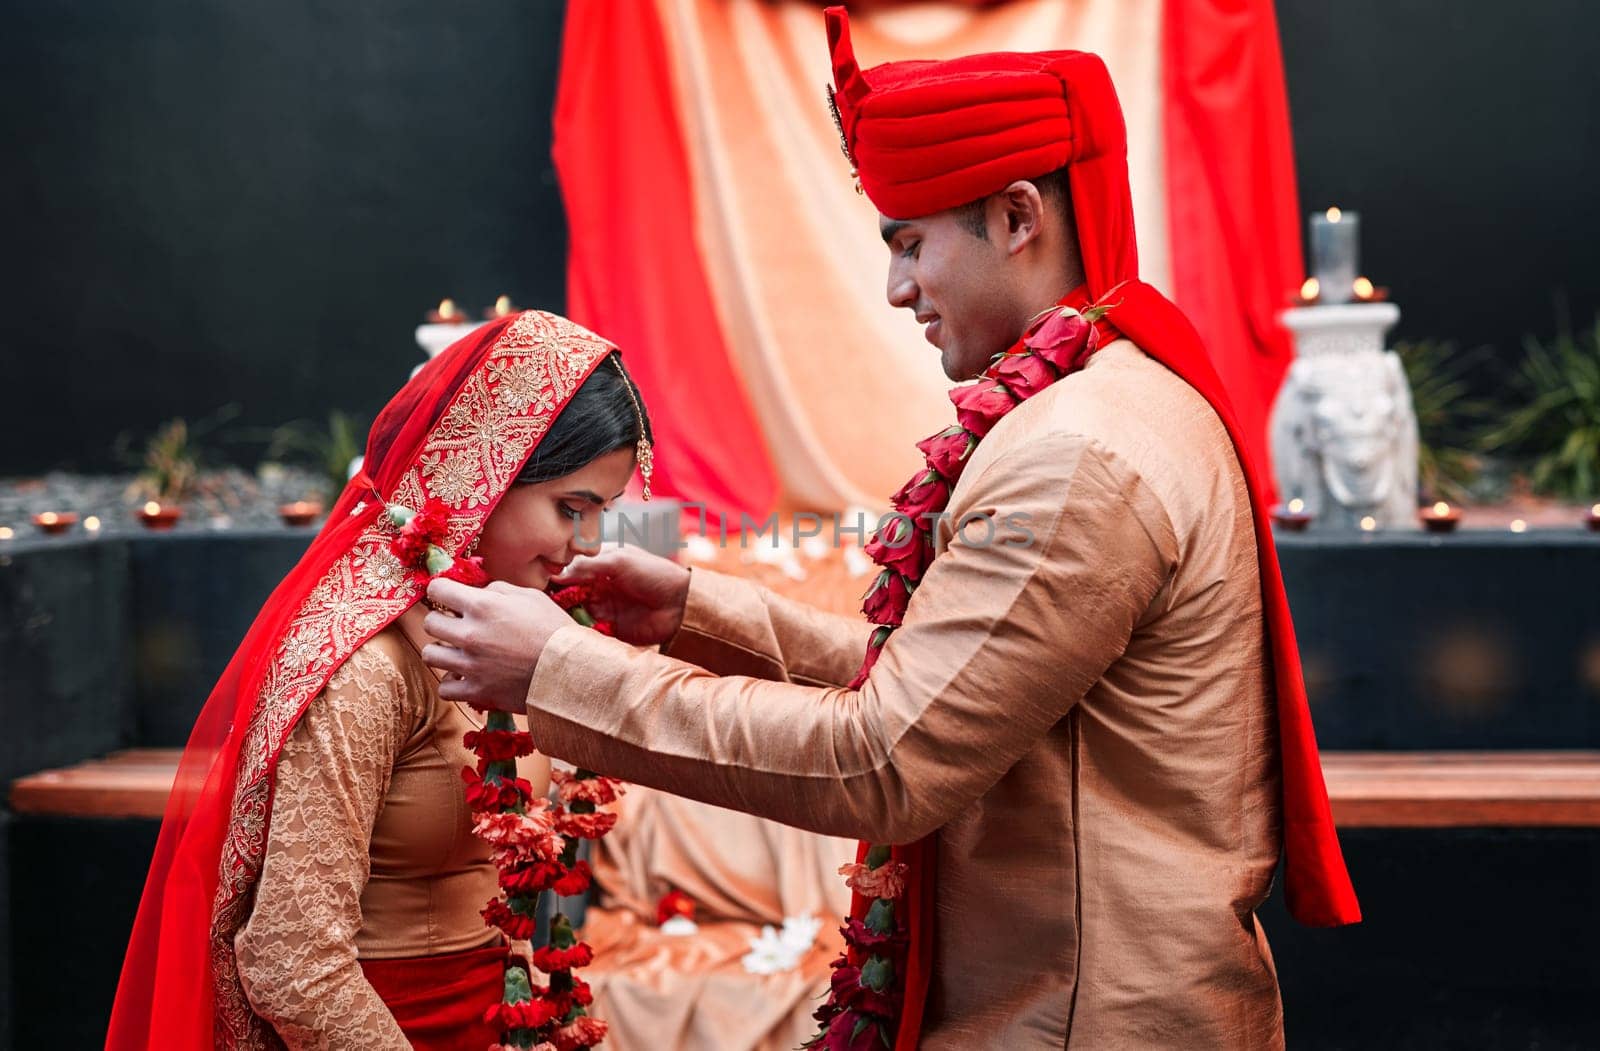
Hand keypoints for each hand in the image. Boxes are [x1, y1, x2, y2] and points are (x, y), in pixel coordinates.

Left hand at [420, 579, 571, 713]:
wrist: (572, 669)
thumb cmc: (555, 629)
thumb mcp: (530, 597)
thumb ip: (497, 591)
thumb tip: (478, 593)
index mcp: (482, 606)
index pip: (437, 590)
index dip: (441, 591)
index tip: (448, 596)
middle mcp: (470, 634)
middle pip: (430, 623)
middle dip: (442, 620)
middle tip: (457, 624)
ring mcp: (471, 665)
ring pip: (430, 655)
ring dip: (443, 651)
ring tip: (459, 651)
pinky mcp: (477, 690)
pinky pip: (444, 687)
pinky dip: (452, 681)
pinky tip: (466, 674)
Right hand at [551, 546, 690, 646]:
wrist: (682, 603)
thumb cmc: (654, 573)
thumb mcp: (619, 561)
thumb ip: (587, 565)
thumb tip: (555, 573)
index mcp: (599, 565)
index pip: (569, 570)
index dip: (553, 576)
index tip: (538, 582)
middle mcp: (597, 586)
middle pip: (566, 594)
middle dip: (553, 599)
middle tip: (538, 605)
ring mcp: (602, 608)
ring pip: (573, 614)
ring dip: (562, 617)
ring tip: (549, 620)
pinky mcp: (608, 629)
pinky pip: (586, 631)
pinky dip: (577, 633)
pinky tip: (566, 633)